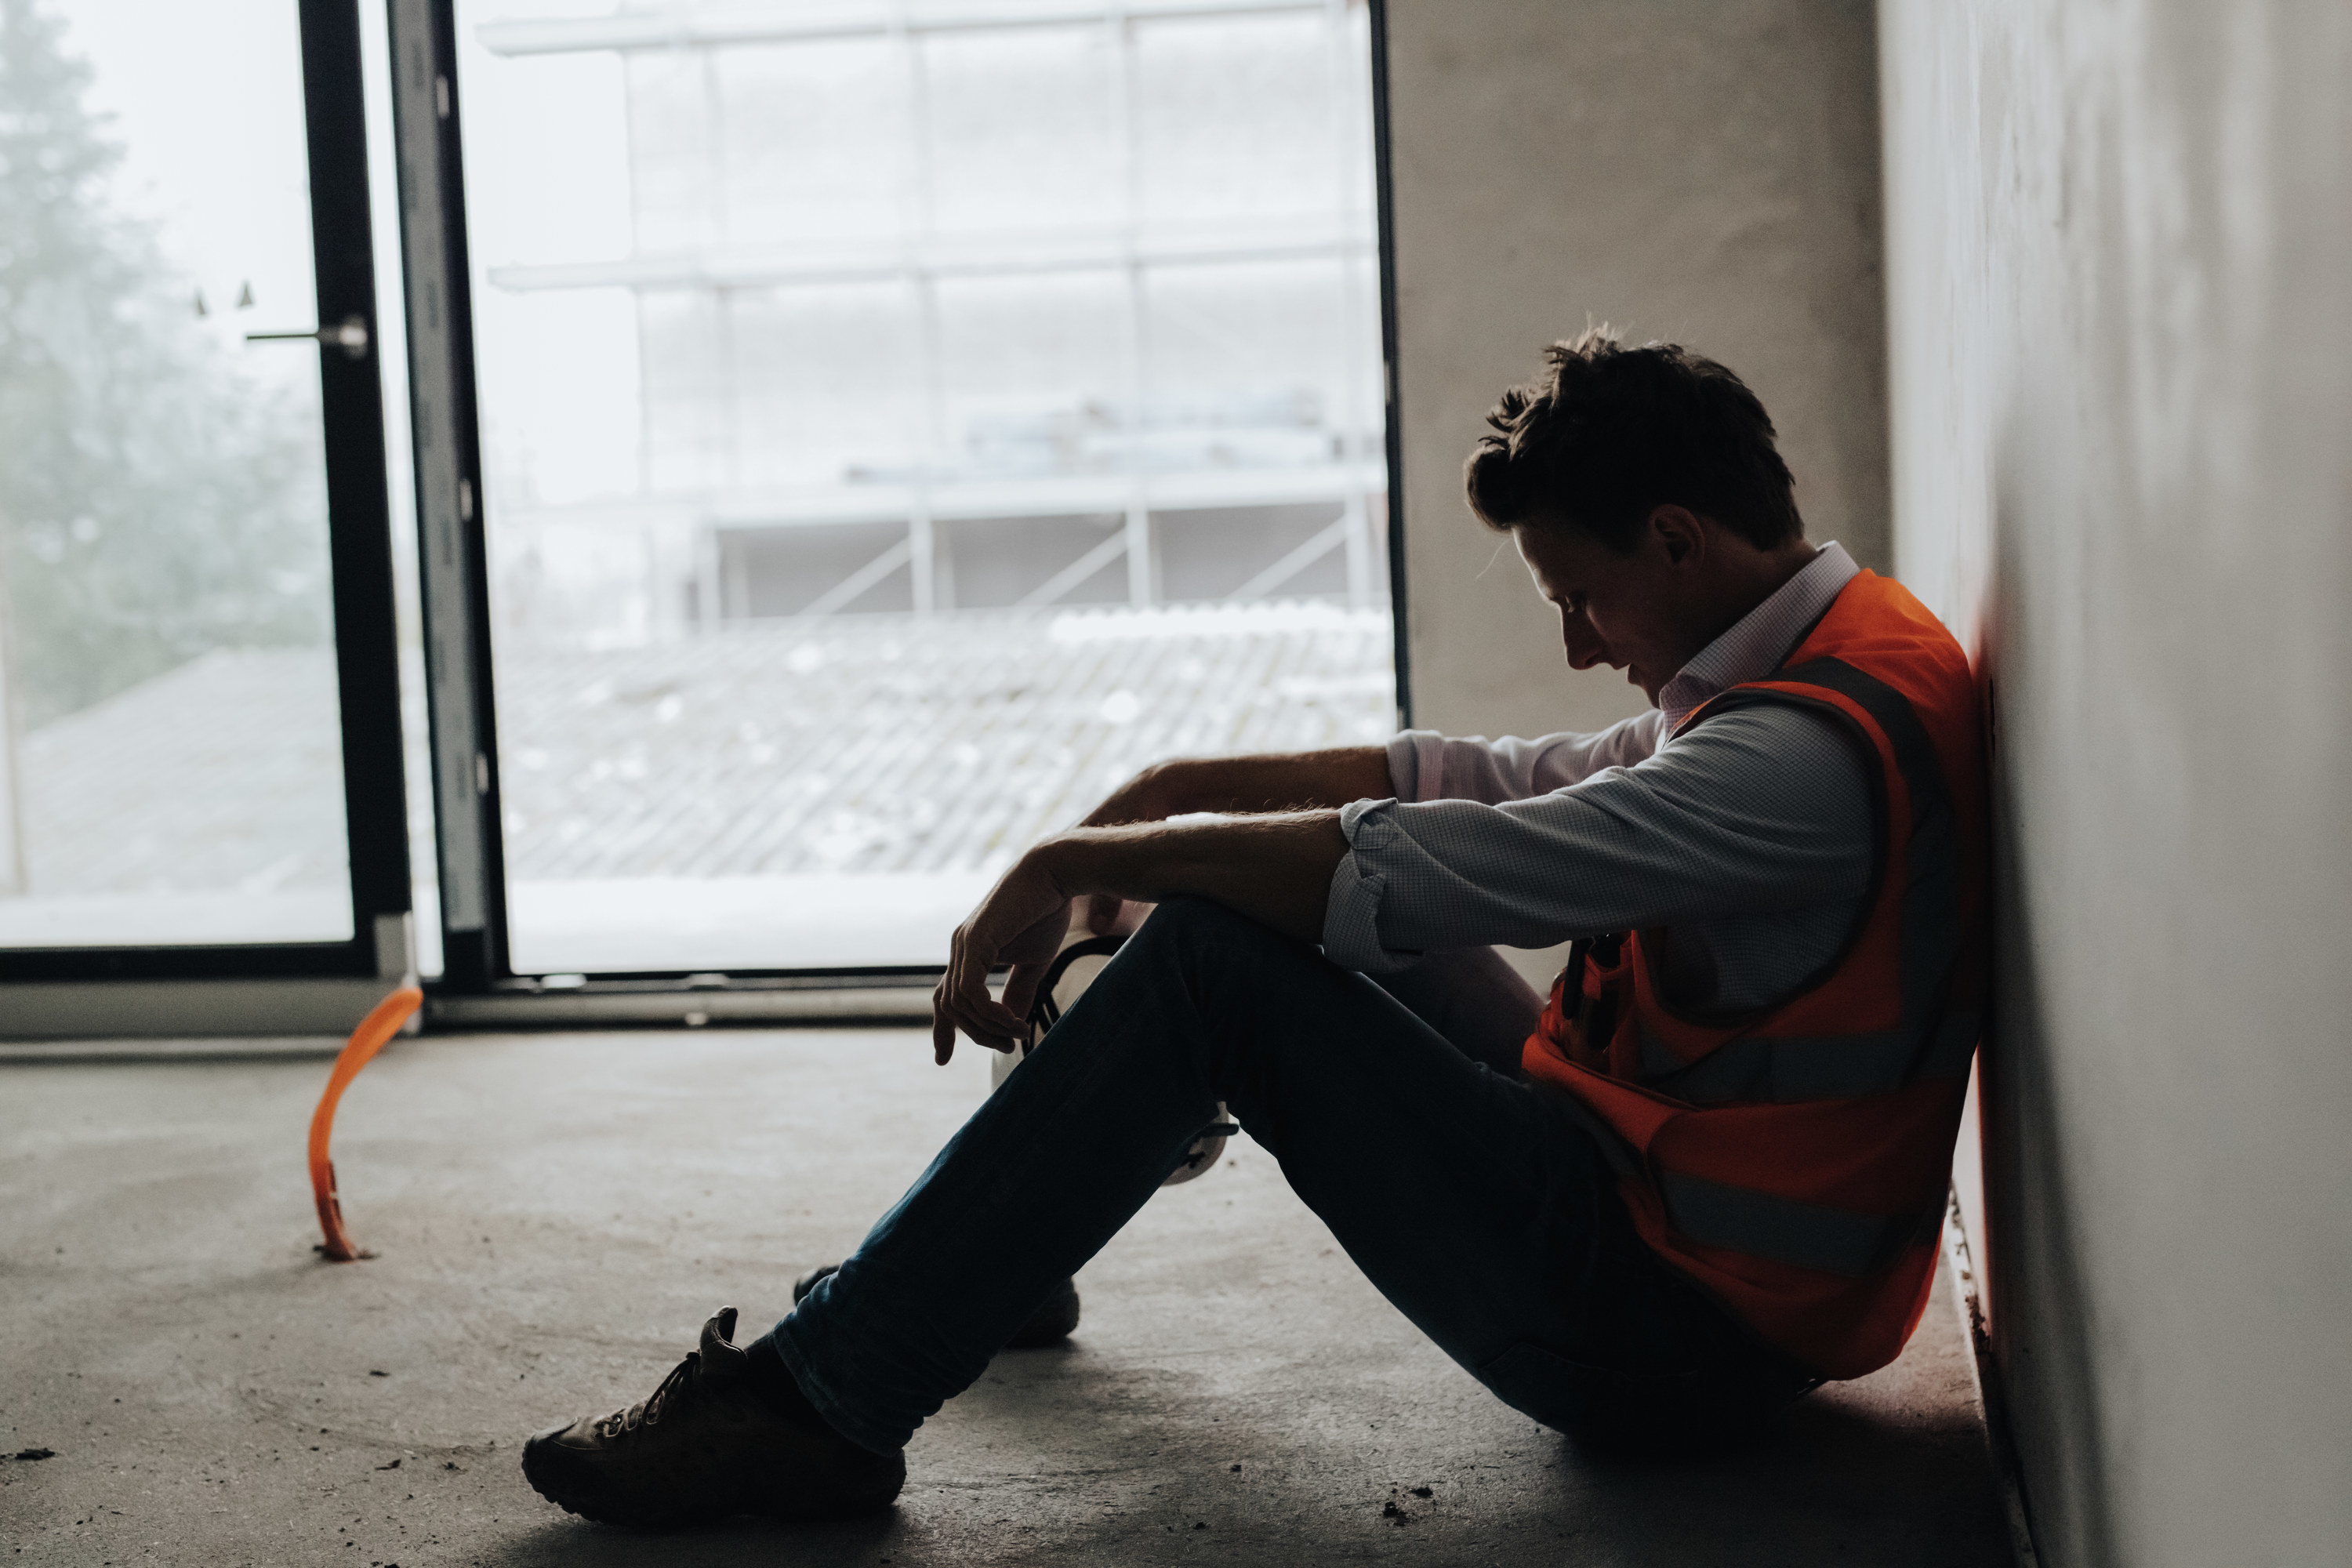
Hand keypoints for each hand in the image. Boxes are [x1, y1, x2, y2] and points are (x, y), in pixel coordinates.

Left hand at [932, 852, 1071, 1064]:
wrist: (1055, 873)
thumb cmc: (1047, 910)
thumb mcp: (1033, 961)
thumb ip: (1019, 991)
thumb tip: (1012, 1024)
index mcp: (969, 952)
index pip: (944, 997)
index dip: (942, 1030)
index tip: (941, 1060)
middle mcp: (959, 948)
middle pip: (950, 1008)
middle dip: (977, 1035)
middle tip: (1008, 1047)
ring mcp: (963, 943)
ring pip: (958, 1004)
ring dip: (988, 1027)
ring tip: (1019, 1033)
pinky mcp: (975, 940)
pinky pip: (969, 991)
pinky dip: (989, 1013)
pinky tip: (1012, 1021)